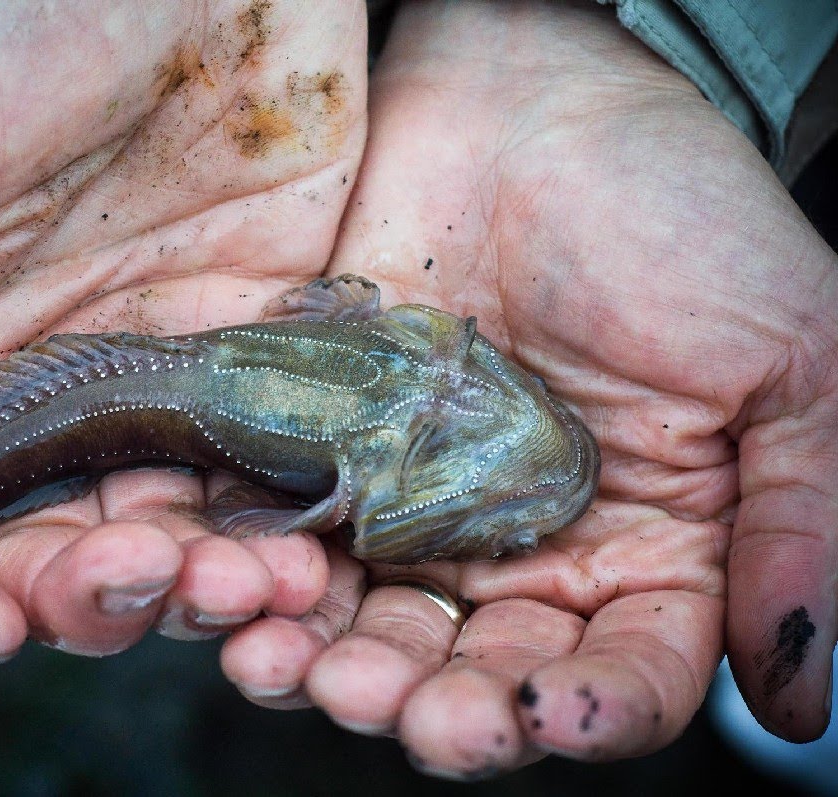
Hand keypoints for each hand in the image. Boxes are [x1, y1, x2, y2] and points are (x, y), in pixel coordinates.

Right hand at [0, 0, 366, 676]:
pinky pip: (270, 468)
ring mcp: (156, 387)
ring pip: (176, 534)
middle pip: (57, 562)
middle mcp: (42, 407)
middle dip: (92, 600)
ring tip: (245, 583)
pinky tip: (309, 541)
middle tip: (135, 580)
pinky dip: (287, 519)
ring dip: (204, 582)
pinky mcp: (256, 355)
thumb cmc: (1, 18)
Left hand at [220, 0, 836, 773]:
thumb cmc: (677, 219)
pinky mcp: (318, 454)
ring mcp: (409, 507)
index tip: (544, 711)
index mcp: (639, 551)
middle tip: (404, 709)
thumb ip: (797, 520)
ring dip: (325, 663)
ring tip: (291, 664)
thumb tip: (801, 697)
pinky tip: (234, 584)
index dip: (584, 712)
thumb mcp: (787, 361)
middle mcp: (517, 550)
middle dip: (432, 707)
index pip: (616, 676)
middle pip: (470, 673)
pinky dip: (250, 573)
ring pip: (361, 626)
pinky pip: (277, 536)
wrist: (531, 106)